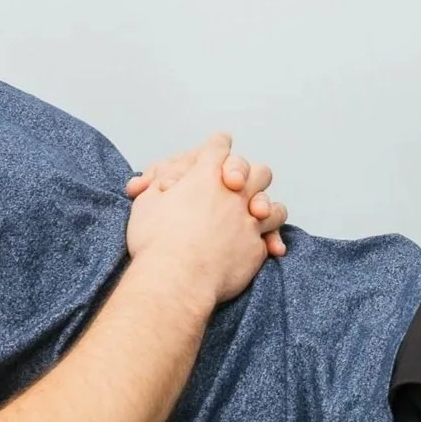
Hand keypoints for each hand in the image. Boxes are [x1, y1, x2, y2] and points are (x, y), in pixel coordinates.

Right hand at [128, 144, 287, 257]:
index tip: (221, 143)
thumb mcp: (147, 203)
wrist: (177, 278)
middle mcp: (233, 194)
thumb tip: (169, 184)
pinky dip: (270, 240)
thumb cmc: (156, 240)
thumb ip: (162, 186)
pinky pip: (271, 238)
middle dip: (249, 174)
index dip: (218, 144)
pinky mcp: (256, 247)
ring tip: (257, 213)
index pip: (217, 147)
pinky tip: (269, 246)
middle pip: (256, 171)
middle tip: (237, 183)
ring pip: (272, 205)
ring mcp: (249, 221)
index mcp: (205, 176)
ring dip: (265, 207)